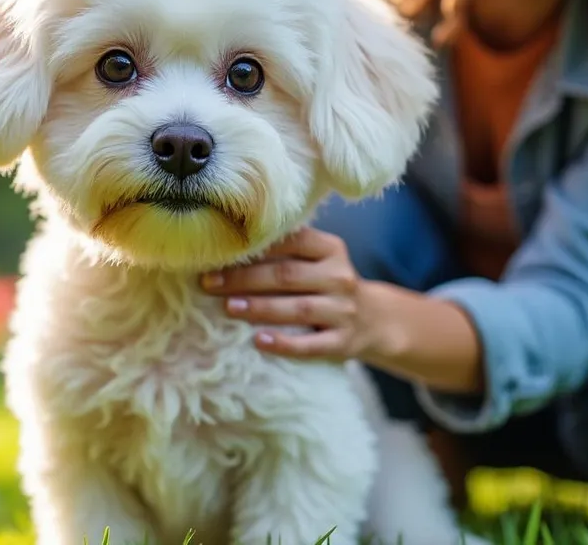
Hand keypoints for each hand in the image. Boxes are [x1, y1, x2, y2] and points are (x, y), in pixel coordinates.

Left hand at [200, 226, 370, 360]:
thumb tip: (228, 248)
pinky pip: (311, 345)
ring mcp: (343, 311)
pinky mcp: (343, 342)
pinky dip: (284, 344)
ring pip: (298, 309)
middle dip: (245, 279)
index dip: (255, 247)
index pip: (292, 241)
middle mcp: (339, 278)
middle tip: (210, 283)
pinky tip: (259, 342)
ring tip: (229, 307)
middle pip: (287, 276)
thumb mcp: (319, 260)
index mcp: (331, 249)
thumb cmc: (329, 285)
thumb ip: (287, 252)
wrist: (377, 319)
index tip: (219, 253)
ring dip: (261, 308)